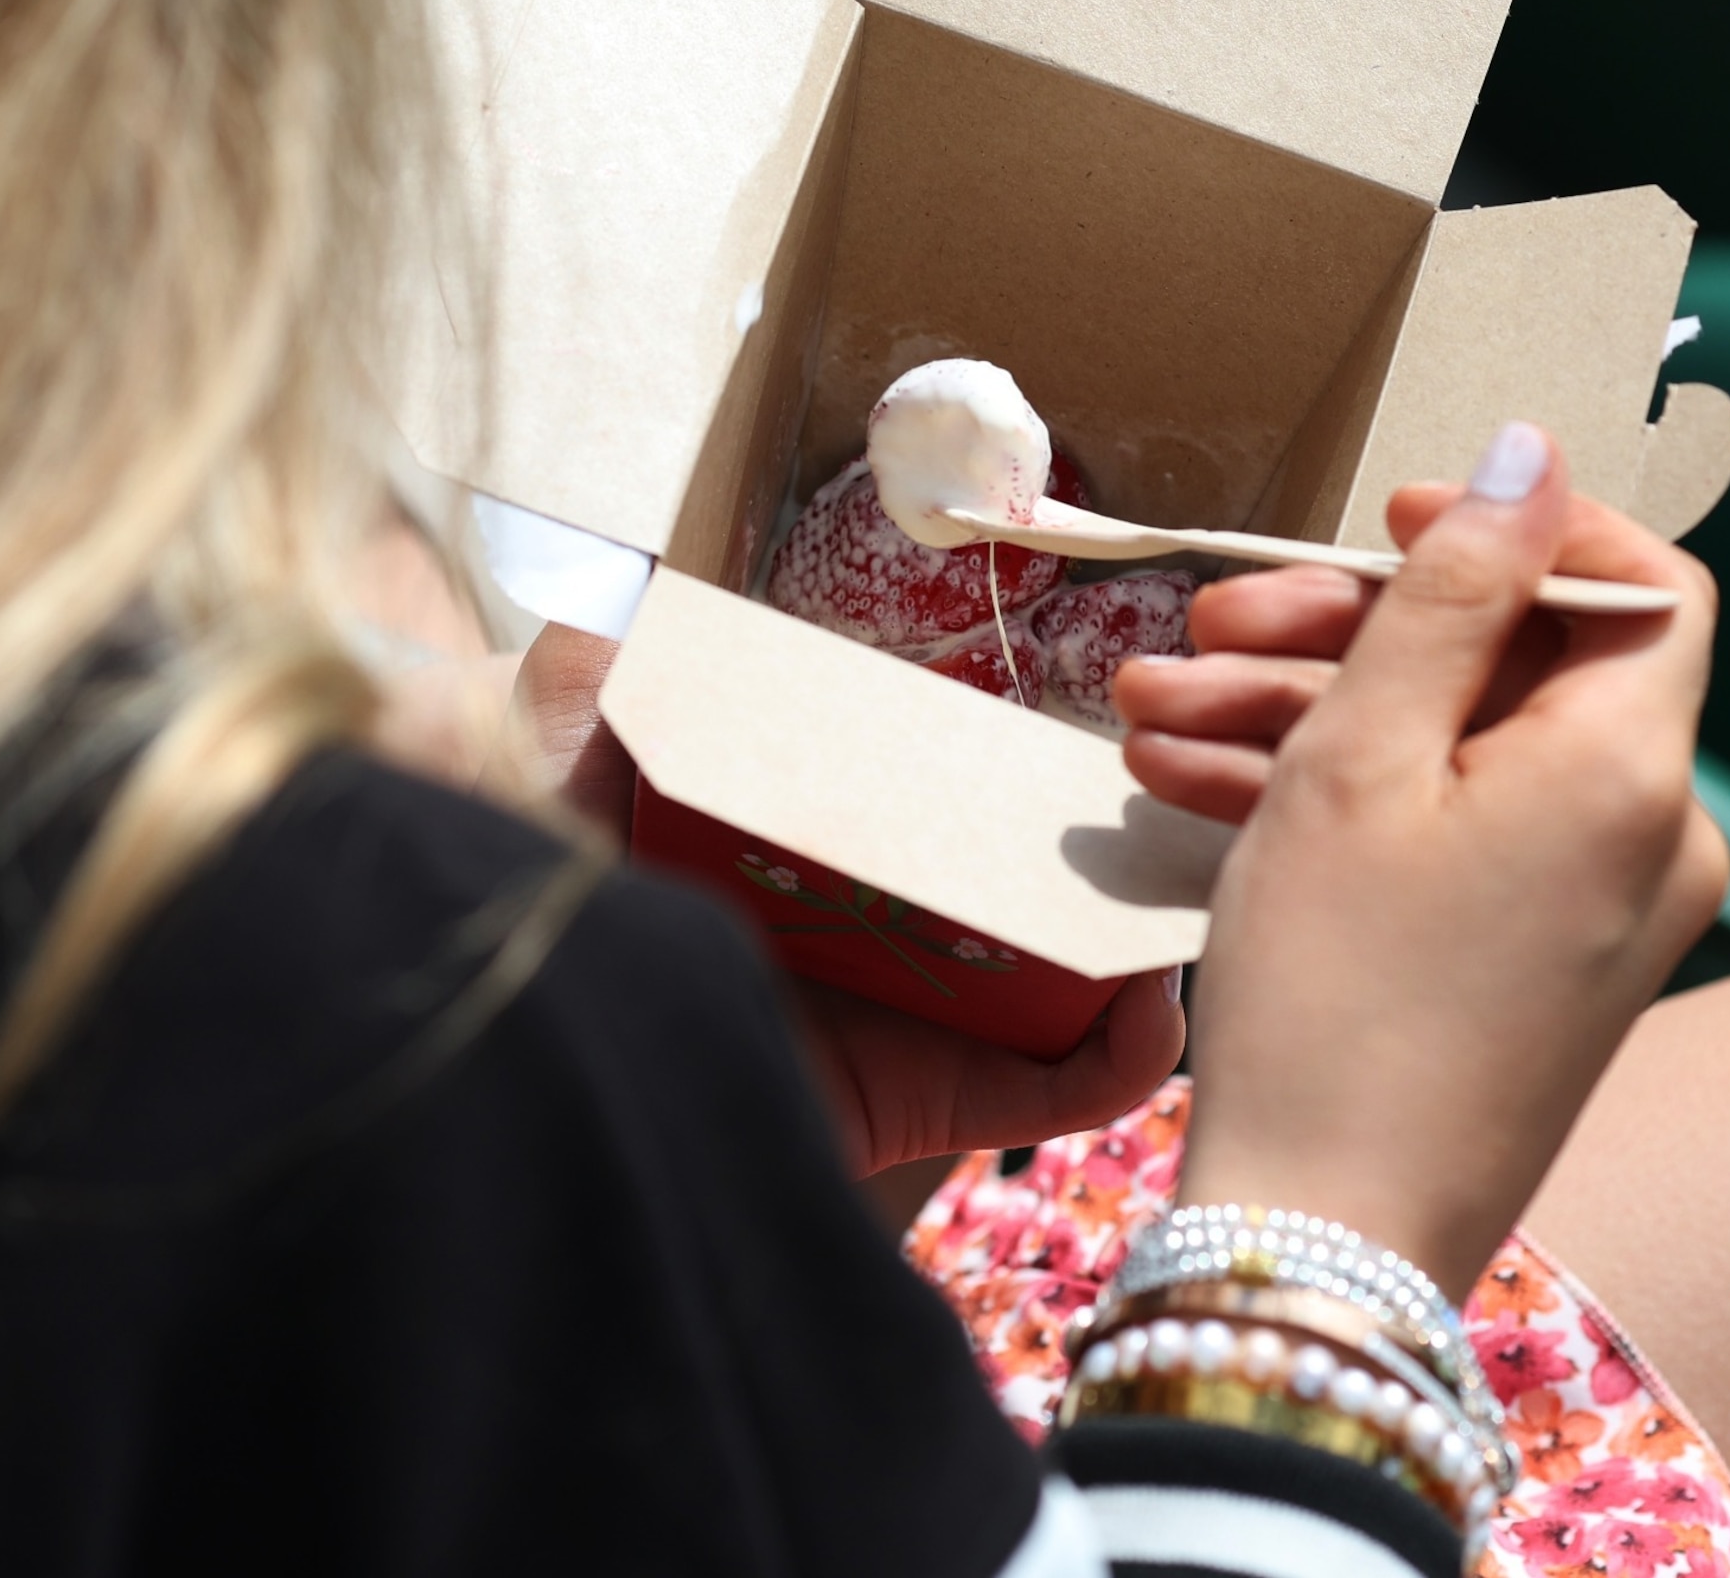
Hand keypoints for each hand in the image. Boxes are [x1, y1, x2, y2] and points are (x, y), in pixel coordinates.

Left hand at [501, 623, 1187, 1176]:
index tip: (1081, 724)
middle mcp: (867, 944)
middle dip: (1096, 853)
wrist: (536, 1068)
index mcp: (803, 860)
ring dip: (1135, 943)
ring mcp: (904, 1028)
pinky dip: (1119, 1054)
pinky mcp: (921, 1106)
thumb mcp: (557, 789)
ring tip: (1193, 880)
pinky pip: (1049, 1091)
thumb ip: (588, 709)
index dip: (1000, 778)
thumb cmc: (544, 914)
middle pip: (1014, 896)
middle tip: (1179, 792)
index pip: (922, 808)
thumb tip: (600, 622)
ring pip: (1058, 991)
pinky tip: (1151, 993)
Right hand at [1114, 425, 1728, 1294]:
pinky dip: (1341, 808)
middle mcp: (1646, 842)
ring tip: (1147, 716)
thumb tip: (1536, 454)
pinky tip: (1192, 789)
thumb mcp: (1365, 757)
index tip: (1388, 523)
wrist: (1321, 1245)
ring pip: (1457, 759)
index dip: (1518, 529)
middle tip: (1209, 626)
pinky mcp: (1532, 974)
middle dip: (1349, 632)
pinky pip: (1450, 845)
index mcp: (1635, 771)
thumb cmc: (1336, 996)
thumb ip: (1453, 594)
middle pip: (1517, 669)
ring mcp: (1593, 918)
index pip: (1638, 585)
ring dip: (1308, 719)